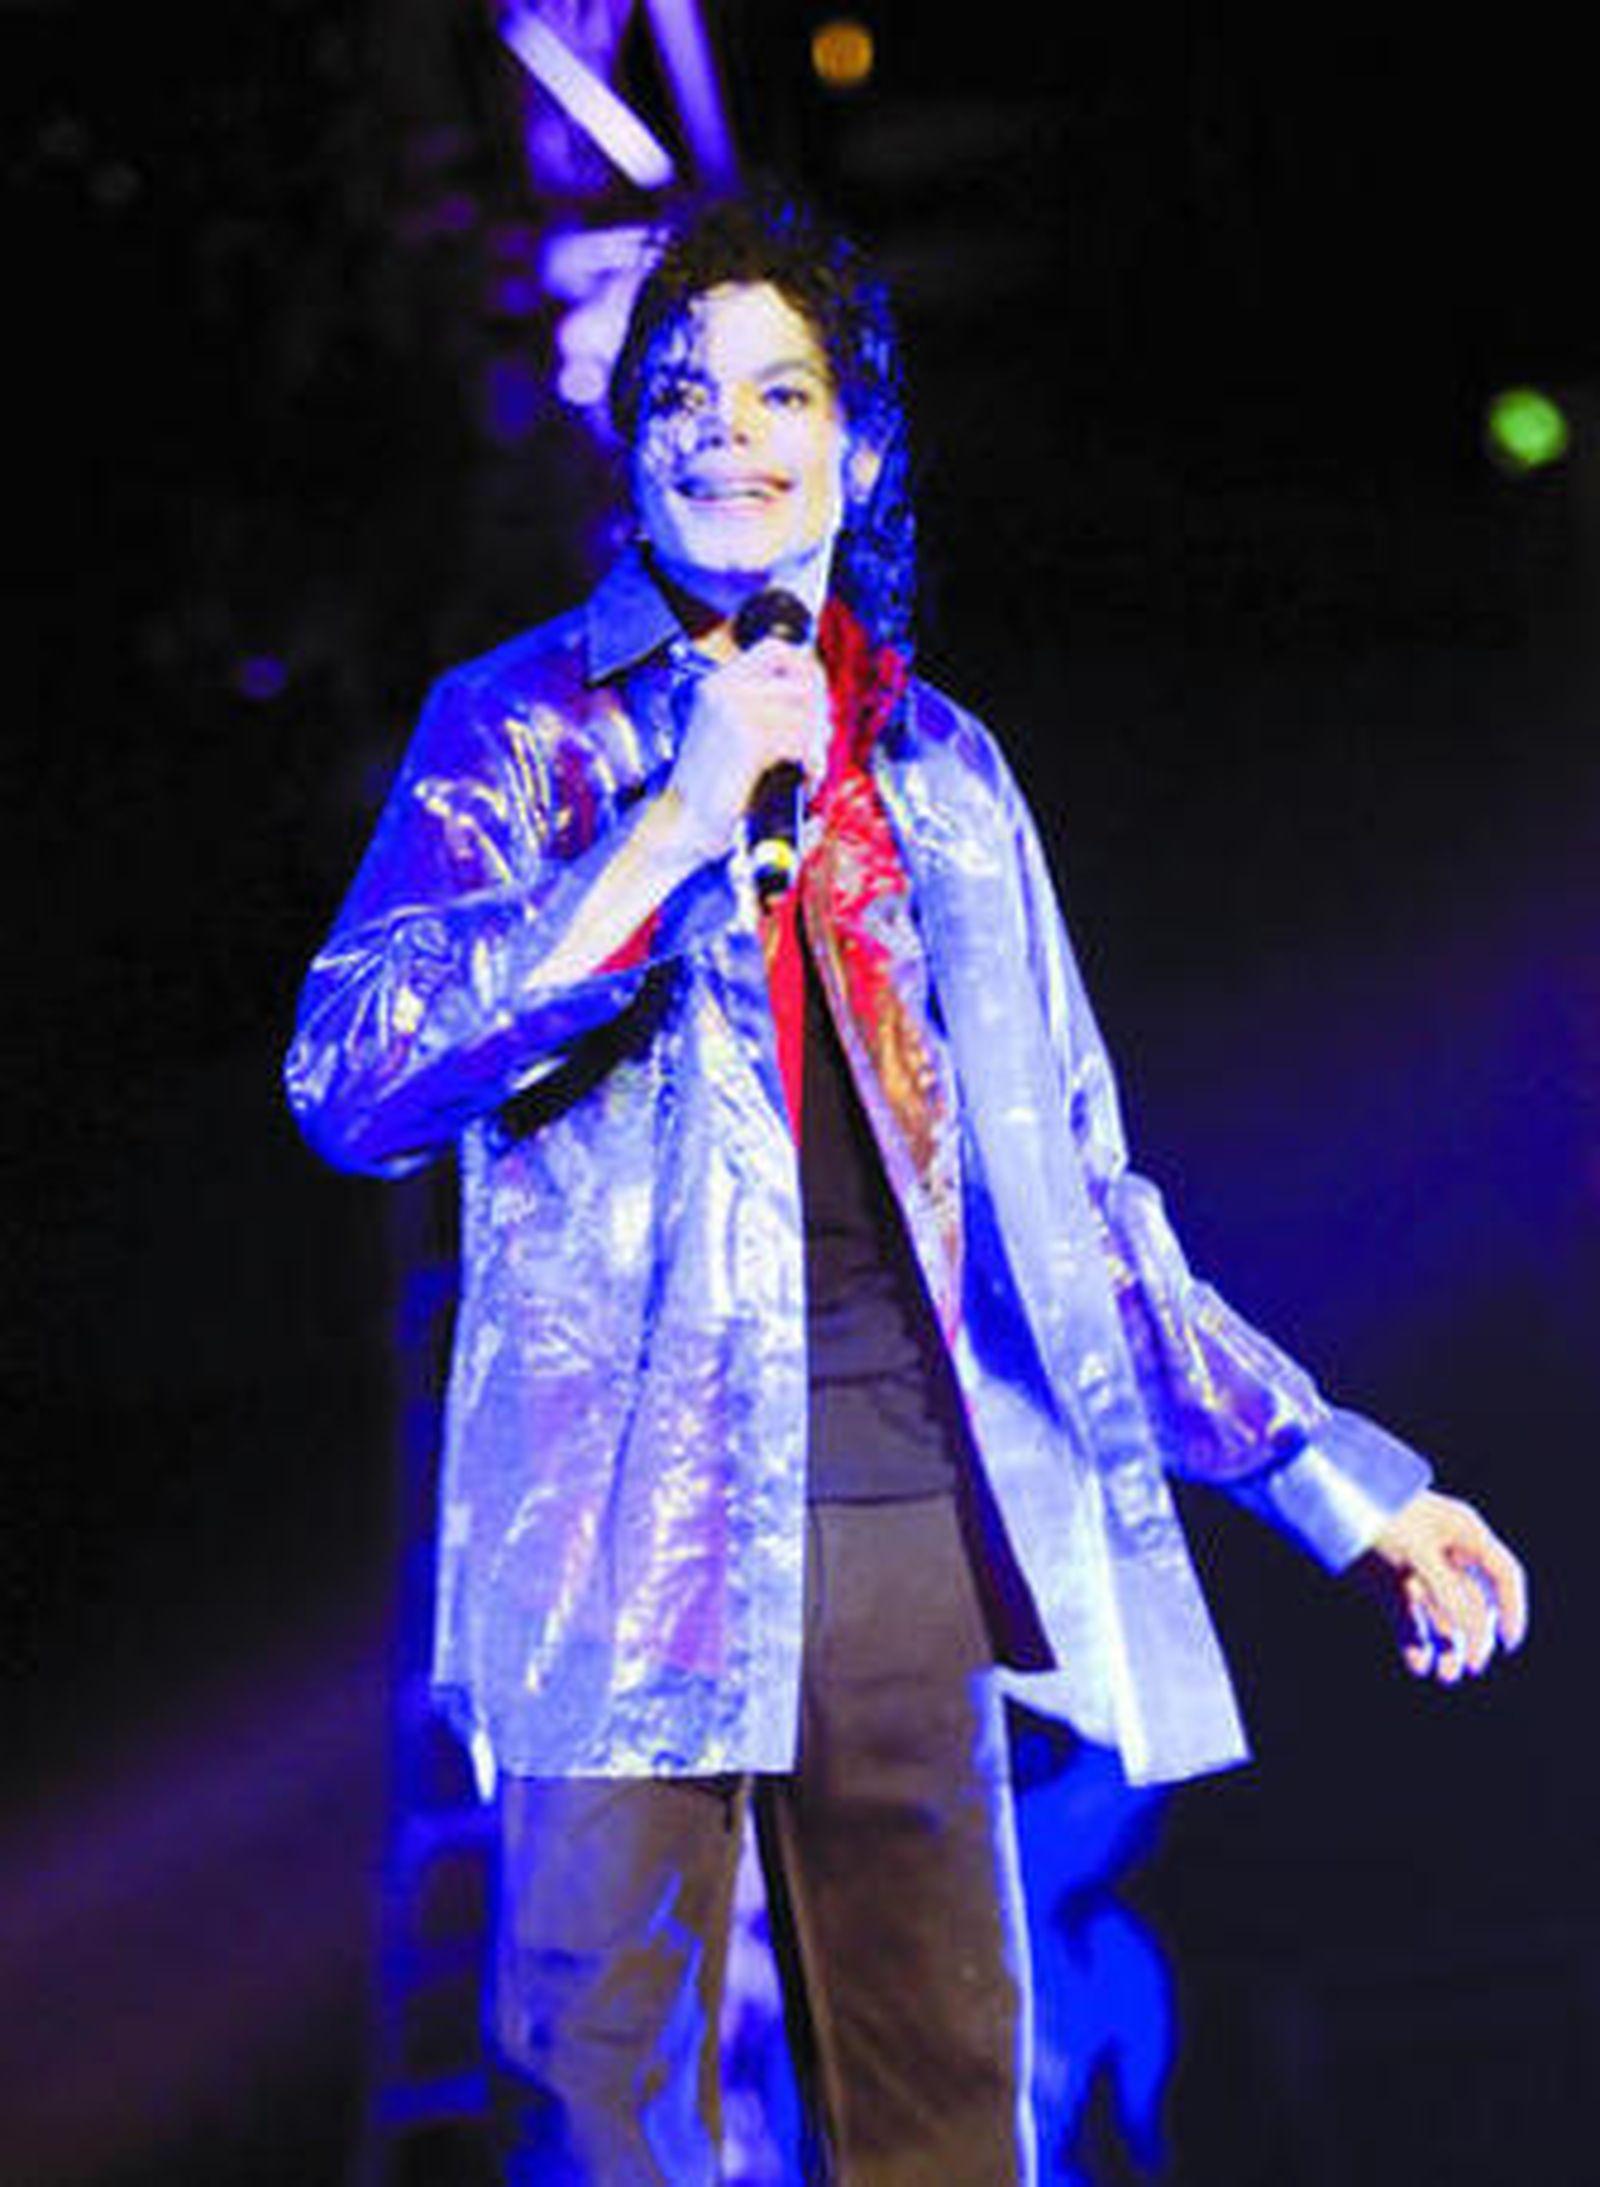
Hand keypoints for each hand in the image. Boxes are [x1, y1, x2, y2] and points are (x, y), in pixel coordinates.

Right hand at [663, 639, 830, 859]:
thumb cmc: (711, 788)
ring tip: (809, 768)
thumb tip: (813, 695)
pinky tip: (803, 779)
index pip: (776, 648)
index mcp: (716, 684)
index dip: (806, 669)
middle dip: (819, 715)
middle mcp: (723, 690)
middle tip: (817, 745)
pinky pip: (799, 740)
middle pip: (800, 680)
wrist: (683, 824)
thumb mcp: (731, 734)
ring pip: (805, 713)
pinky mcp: (747, 740)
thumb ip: (764, 708)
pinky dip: (810, 763)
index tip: (816, 701)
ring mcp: (733, 712)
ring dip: (817, 745)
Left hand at [1359, 1490, 1528, 1683]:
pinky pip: (1409, 1621)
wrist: (1324, 1498)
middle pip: (1475, 1604)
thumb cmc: (1378, 1513)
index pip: (1503, 1574)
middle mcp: (1445, 1554)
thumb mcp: (1417, 1550)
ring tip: (1442, 1677)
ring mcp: (1416, 1571)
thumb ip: (1448, 1589)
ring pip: (1443, 1618)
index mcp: (1463, 1534)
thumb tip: (1471, 1629)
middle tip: (1470, 1668)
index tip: (1509, 1644)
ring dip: (1447, 1648)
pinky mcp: (1389, 1586)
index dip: (1512, 1609)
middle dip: (1475, 1638)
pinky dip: (1414, 1644)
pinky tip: (1418, 1664)